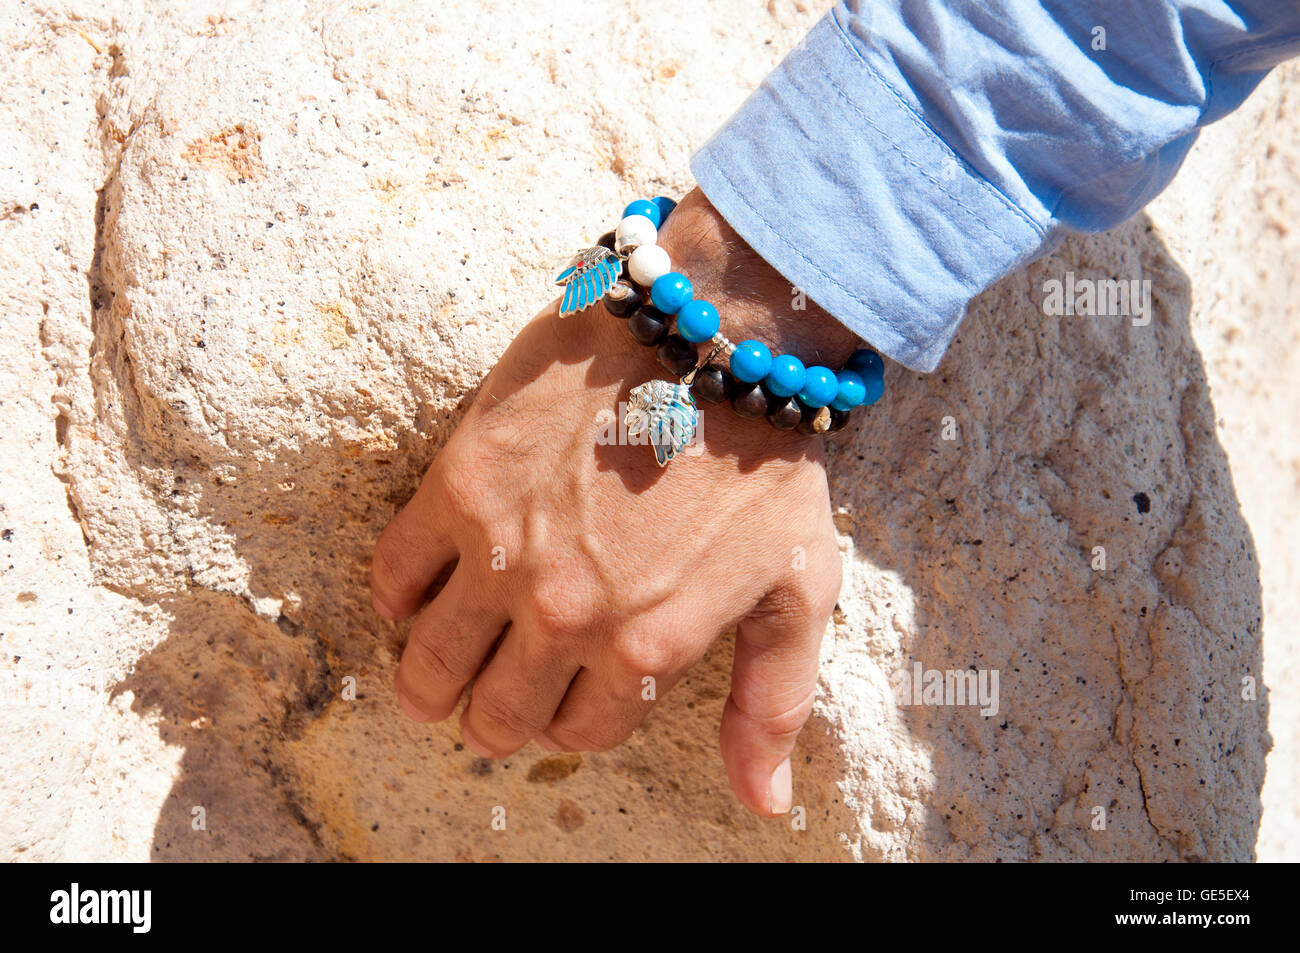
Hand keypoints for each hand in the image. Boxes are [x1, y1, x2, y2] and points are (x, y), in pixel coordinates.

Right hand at [370, 189, 853, 814]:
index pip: (580, 734)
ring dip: (430, 684)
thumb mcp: (796, 589)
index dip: (572, 725)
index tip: (569, 701)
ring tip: (438, 676)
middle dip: (496, 722)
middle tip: (495, 702)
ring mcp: (503, 553)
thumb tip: (763, 802)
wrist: (710, 334)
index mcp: (644, 646)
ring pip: (429, 664)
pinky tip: (421, 592)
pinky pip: (396, 573)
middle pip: (497, 715)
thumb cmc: (762, 460)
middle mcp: (564, 615)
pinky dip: (399, 597)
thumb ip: (771, 702)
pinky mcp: (460, 488)